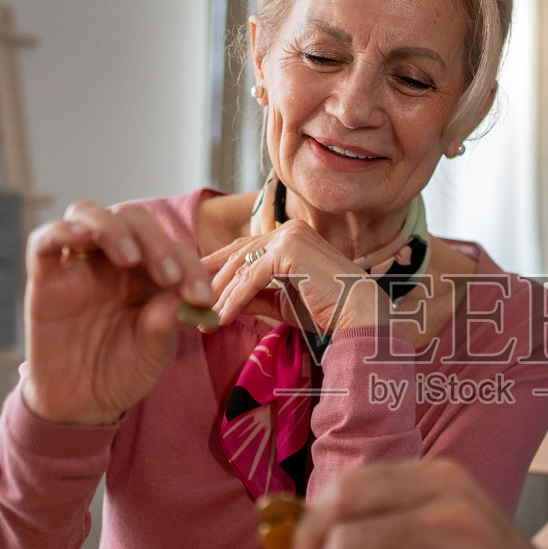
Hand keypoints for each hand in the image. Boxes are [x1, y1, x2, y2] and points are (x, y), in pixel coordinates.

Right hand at [22, 201, 212, 424]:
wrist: (84, 403)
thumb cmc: (124, 369)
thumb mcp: (156, 349)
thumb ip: (168, 321)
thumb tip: (188, 301)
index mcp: (150, 271)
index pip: (172, 246)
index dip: (191, 265)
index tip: (201, 298)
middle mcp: (114, 260)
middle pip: (132, 219)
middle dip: (156, 241)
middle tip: (169, 277)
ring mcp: (78, 265)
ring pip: (88, 214)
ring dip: (113, 228)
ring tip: (130, 258)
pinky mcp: (46, 278)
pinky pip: (44, 240)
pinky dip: (62, 231)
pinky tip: (83, 240)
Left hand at [202, 219, 389, 336]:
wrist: (359, 317)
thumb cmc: (328, 311)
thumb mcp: (282, 302)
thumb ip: (256, 295)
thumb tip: (224, 300)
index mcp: (290, 236)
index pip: (245, 248)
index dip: (217, 268)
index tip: (195, 288)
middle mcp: (288, 230)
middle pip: (237, 254)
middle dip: (210, 281)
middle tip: (188, 303)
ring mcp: (289, 237)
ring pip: (240, 265)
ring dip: (218, 294)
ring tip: (201, 319)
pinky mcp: (288, 252)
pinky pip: (250, 277)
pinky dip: (233, 299)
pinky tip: (220, 319)